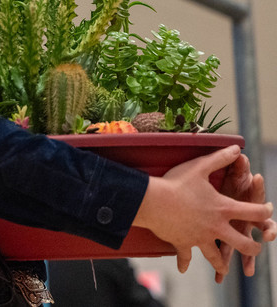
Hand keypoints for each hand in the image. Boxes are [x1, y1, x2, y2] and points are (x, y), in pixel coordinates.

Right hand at [132, 144, 275, 278]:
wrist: (153, 201)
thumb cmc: (176, 183)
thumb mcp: (199, 167)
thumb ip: (220, 158)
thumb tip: (236, 148)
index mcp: (224, 208)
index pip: (254, 212)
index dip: (265, 211)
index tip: (267, 210)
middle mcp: (216, 227)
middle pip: (244, 244)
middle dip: (253, 247)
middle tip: (254, 246)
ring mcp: (200, 238)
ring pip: (217, 256)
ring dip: (223, 264)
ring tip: (226, 269)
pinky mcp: (184, 243)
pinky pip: (185, 256)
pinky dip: (184, 262)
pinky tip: (183, 269)